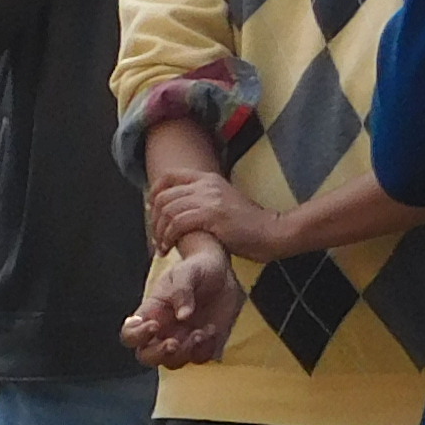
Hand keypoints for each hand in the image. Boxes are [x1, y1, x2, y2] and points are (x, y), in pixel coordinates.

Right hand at [123, 241, 238, 370]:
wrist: (223, 271)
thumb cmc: (196, 268)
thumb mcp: (186, 272)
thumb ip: (182, 291)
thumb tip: (183, 316)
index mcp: (151, 313)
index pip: (130, 334)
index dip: (135, 336)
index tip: (153, 326)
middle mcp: (163, 331)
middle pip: (147, 356)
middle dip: (158, 354)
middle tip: (174, 343)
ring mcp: (183, 339)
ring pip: (173, 362)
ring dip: (185, 353)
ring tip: (201, 332)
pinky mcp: (204, 344)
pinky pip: (200, 357)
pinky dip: (205, 349)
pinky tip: (213, 330)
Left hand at [146, 167, 278, 263]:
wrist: (272, 232)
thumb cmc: (250, 226)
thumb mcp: (224, 203)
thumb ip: (204, 201)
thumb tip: (179, 211)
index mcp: (209, 179)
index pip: (170, 176)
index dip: (154, 191)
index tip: (151, 209)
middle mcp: (207, 184)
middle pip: (164, 195)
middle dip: (154, 219)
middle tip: (156, 236)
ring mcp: (210, 199)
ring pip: (168, 211)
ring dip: (159, 232)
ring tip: (162, 246)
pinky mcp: (212, 215)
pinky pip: (178, 224)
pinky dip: (168, 238)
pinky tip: (170, 248)